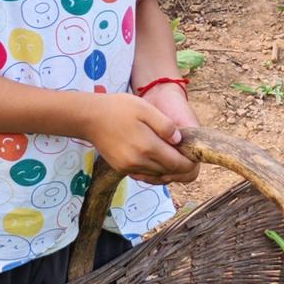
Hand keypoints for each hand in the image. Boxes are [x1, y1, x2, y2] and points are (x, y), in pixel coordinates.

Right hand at [82, 93, 197, 184]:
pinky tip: (155, 157)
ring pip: (157, 175)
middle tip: (186, 154)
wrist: (90, 117)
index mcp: (147, 147)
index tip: (194, 155)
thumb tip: (179, 141)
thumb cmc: (118, 108)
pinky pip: (144, 174)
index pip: (177, 164)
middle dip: (180, 166)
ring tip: (172, 155)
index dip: (190, 163)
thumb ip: (165, 126)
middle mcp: (139, 162)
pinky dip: (153, 170)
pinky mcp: (121, 169)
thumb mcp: (146, 109)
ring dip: (167, 168)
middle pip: (168, 172)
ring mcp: (129, 167)